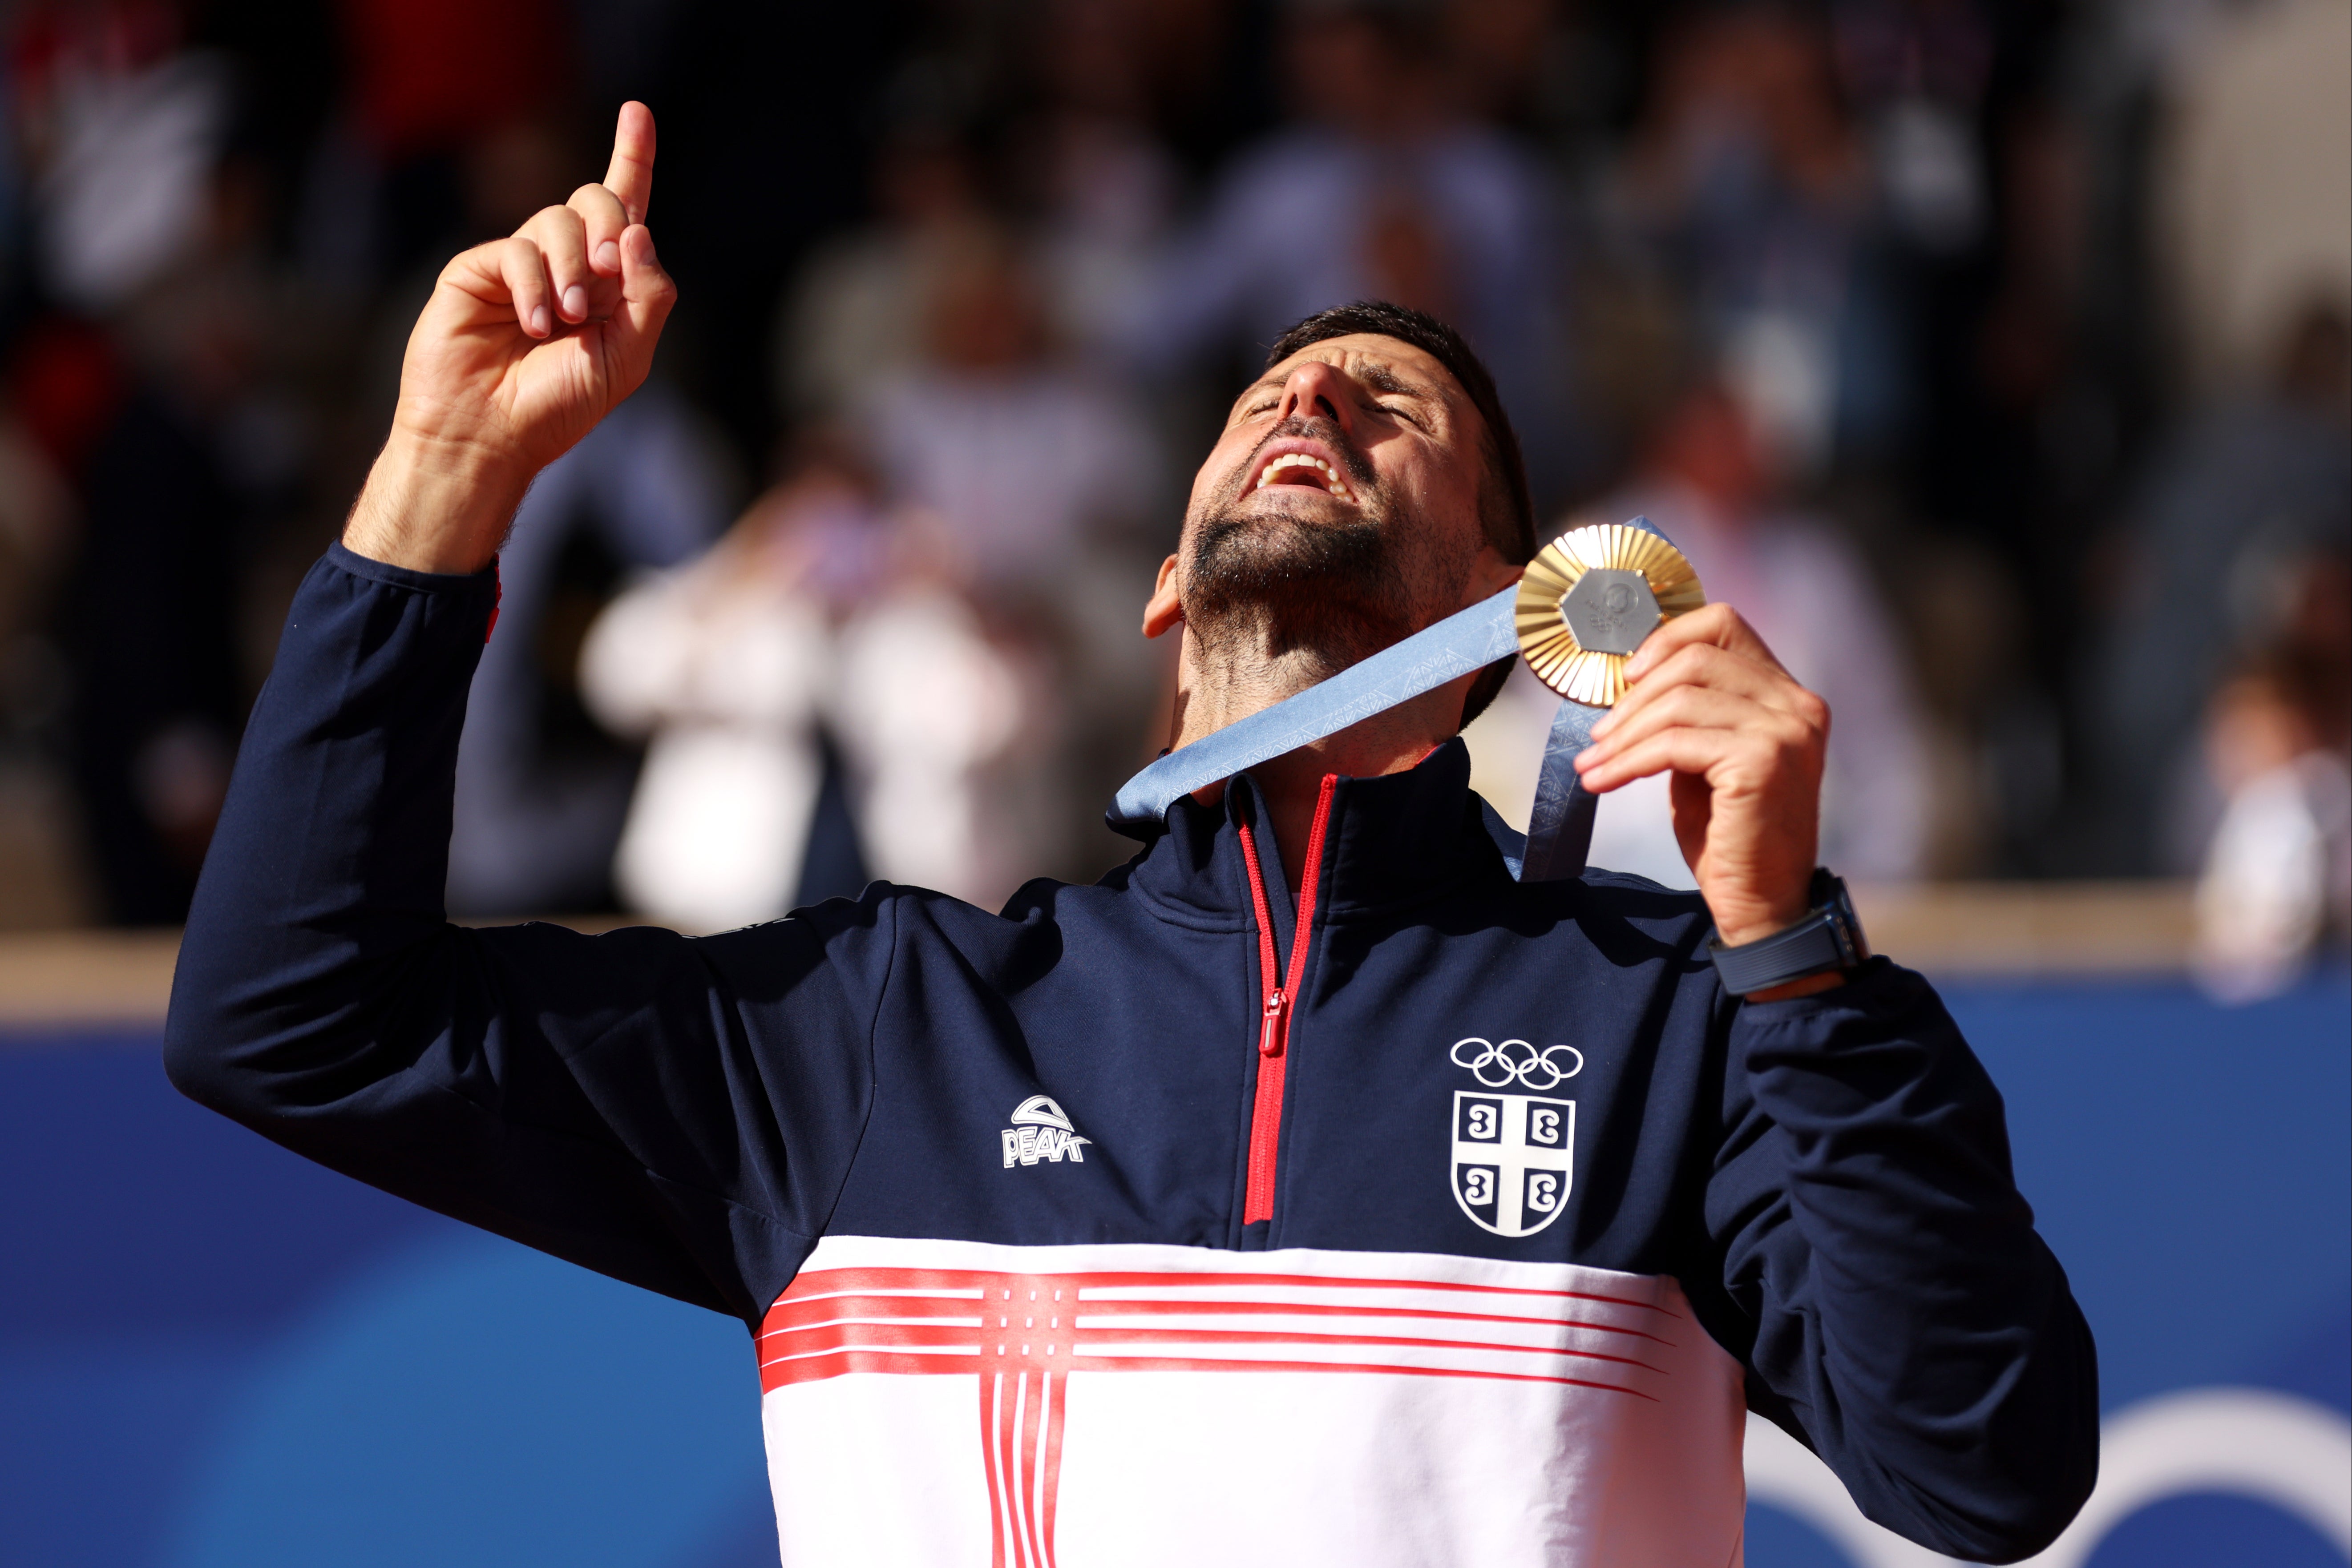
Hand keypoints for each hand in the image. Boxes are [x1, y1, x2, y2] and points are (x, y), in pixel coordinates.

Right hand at [344, 102, 676, 573]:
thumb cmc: (559, 407)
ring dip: (572, 268)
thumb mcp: (626, 358)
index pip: (625, 209)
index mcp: (607, 283)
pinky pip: (516, 249)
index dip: (632, 157)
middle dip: (613, 226)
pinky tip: (532, 325)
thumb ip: (647, 297)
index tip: (636, 111)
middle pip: (598, 201)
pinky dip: (533, 286)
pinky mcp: (478, 269)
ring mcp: (520, 264)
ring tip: (563, 323)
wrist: (493, 436)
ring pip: (559, 219)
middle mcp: (565, 264)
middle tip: (608, 273)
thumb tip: (640, 231)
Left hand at [1574, 603, 1829, 955]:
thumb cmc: (1729, 835)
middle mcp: (1797, 706)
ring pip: (1679, 700)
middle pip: (1694, 660)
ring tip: (1593, 763)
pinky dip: (1629, 760)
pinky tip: (1602, 781)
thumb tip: (1633, 681)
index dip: (1667, 638)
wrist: (1762, 904)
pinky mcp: (1761, 762)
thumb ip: (1690, 715)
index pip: (1725, 624)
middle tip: (1597, 736)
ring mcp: (1785, 732)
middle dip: (1633, 698)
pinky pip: (1675, 744)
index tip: (1627, 676)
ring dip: (1623, 733)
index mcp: (1788, 697)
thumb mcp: (1707, 760)